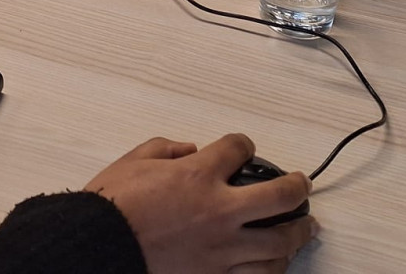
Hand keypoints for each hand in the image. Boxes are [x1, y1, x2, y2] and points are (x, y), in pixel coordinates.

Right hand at [84, 133, 317, 273]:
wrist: (101, 246)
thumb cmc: (114, 201)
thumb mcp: (134, 160)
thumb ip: (166, 148)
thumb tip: (191, 149)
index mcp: (198, 174)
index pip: (238, 148)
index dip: (243, 144)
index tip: (242, 147)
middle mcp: (220, 210)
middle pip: (280, 197)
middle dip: (297, 187)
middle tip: (302, 184)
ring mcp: (222, 248)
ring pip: (278, 243)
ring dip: (297, 233)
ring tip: (305, 227)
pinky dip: (273, 267)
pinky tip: (279, 260)